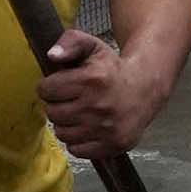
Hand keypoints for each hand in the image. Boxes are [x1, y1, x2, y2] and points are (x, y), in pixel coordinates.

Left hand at [38, 28, 169, 157]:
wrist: (144, 90)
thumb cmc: (111, 69)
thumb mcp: (92, 46)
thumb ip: (69, 42)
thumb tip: (52, 55)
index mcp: (92, 79)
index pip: (46, 89)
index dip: (49, 86)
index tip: (59, 85)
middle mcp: (99, 105)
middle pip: (52, 113)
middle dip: (57, 105)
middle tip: (69, 100)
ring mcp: (106, 128)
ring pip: (62, 133)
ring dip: (66, 124)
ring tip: (78, 114)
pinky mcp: (112, 144)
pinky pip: (76, 150)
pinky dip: (78, 141)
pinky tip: (87, 128)